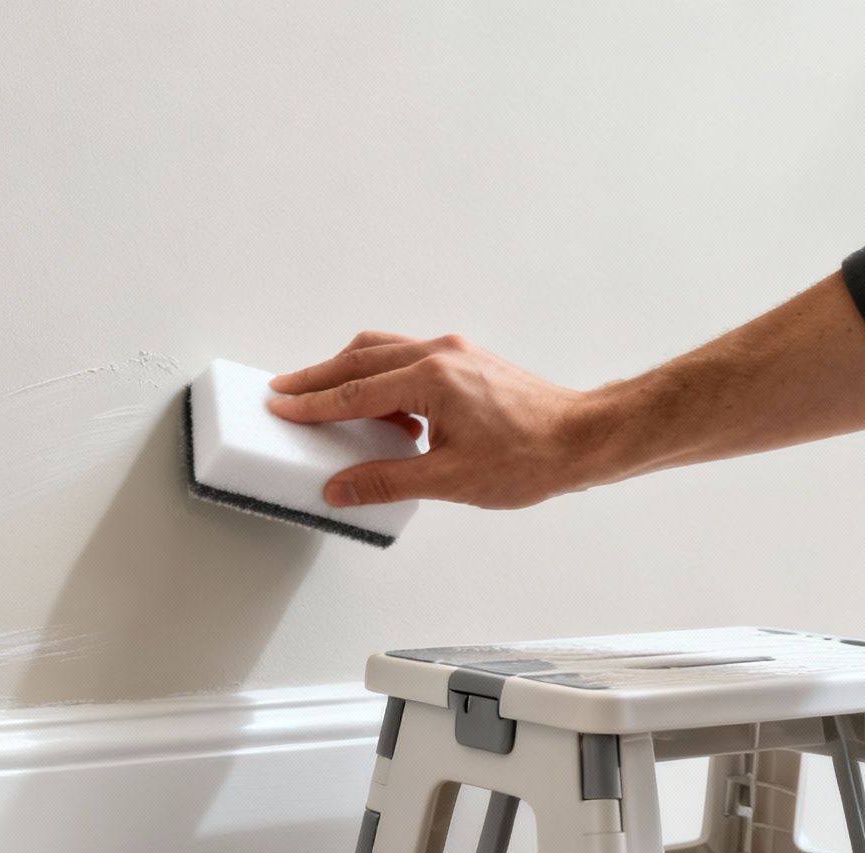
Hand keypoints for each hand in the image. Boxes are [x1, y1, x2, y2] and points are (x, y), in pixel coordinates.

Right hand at [266, 332, 600, 509]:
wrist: (584, 439)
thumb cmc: (531, 456)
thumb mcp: (450, 479)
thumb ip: (387, 481)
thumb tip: (342, 488)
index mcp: (431, 378)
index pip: (354, 393)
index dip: (312, 404)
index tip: (280, 406)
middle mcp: (441, 354)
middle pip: (361, 358)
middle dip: (318, 377)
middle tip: (284, 390)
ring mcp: (456, 354)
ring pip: (384, 352)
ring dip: (348, 372)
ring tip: (320, 394)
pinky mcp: (468, 362)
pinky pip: (409, 360)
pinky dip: (381, 377)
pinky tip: (378, 408)